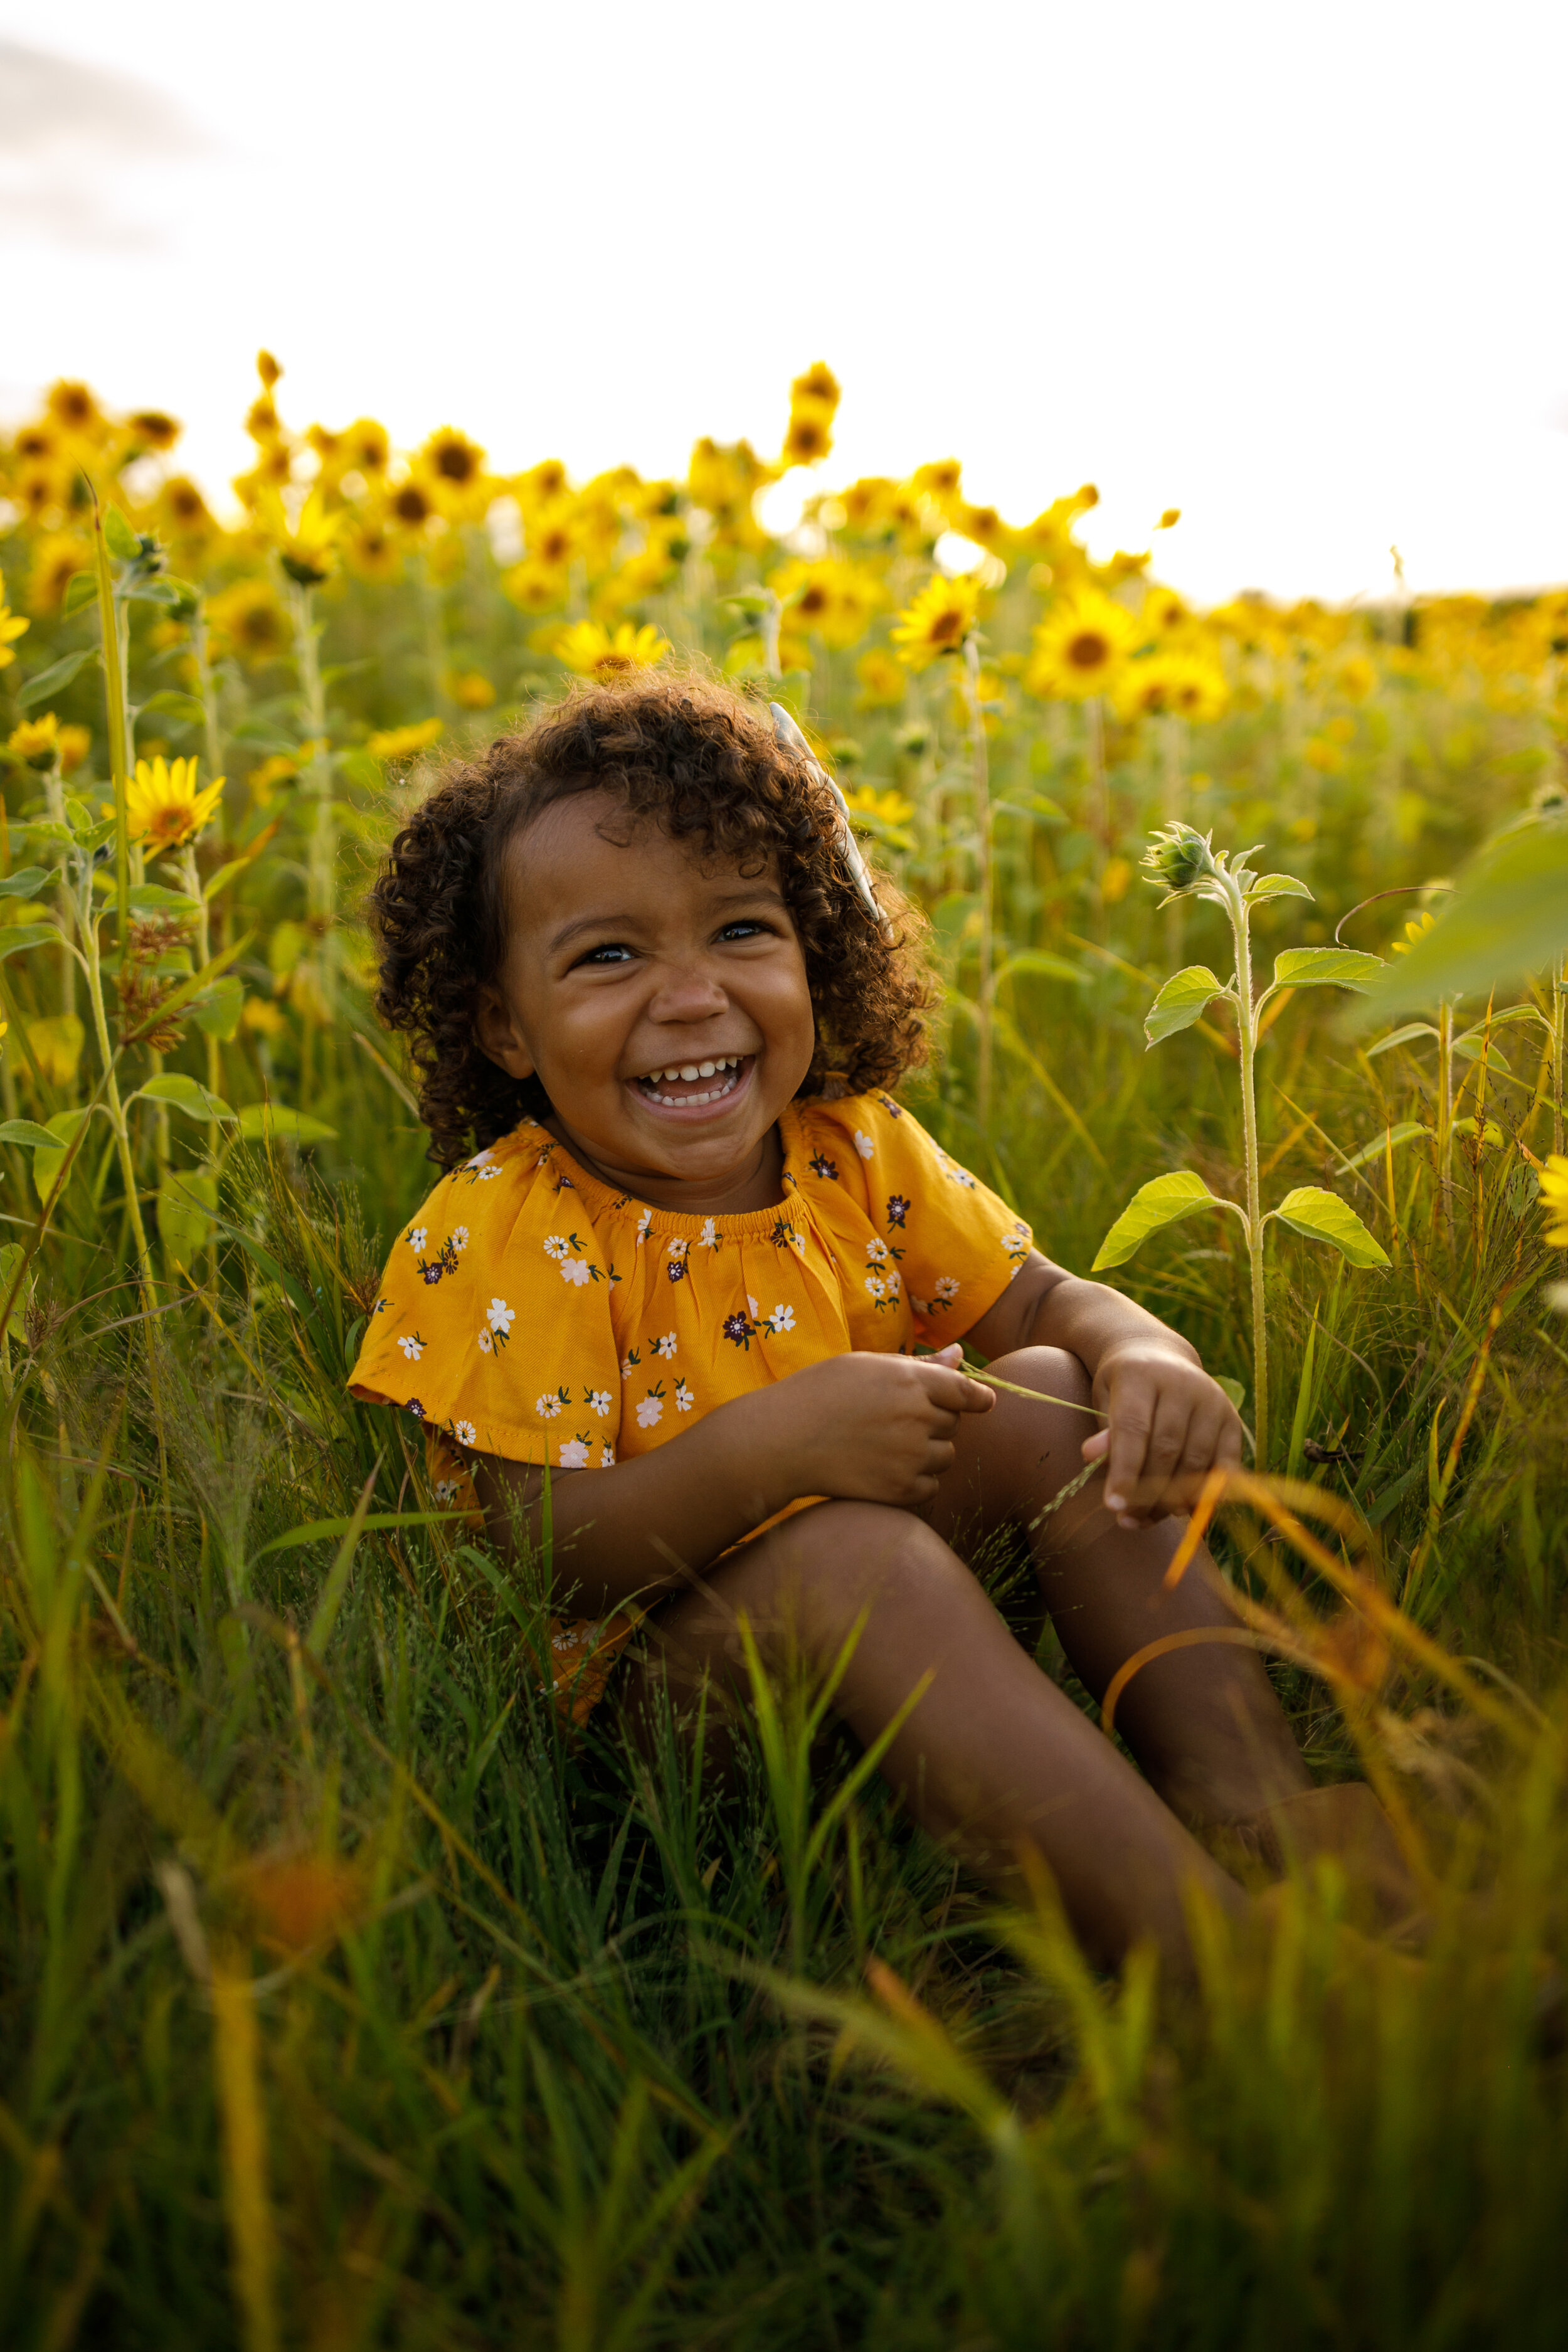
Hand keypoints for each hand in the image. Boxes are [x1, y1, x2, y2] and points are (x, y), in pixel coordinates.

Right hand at [761, 1343, 993, 1508]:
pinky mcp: (898, 1489)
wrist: (779, 1441)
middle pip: (954, 1424)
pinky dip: (917, 1481)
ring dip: (928, 1452)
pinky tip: (885, 1469)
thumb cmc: (818, 1393)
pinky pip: (930, 1486)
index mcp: (910, 1380)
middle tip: (897, 1421)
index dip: (979, 1398)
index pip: (966, 1391)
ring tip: (888, 1445)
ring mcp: (909, 1456)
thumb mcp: (866, 1365)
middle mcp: (916, 1417)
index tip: (982, 1403)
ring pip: (946, 1456)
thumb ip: (919, 1366)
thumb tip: (960, 1356)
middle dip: (935, 1421)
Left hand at [1080, 1341, 1243, 1527]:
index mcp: (1142, 1373)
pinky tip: (1185, 1512)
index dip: (1124, 1470)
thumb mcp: (1105, 1401)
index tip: (1113, 1505)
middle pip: (1166, 1449)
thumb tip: (1091, 1456)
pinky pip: (1224, 1466)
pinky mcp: (1232, 1419)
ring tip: (1148, 1519)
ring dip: (1172, 1499)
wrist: (1159, 1358)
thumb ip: (1104, 1431)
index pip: (1133, 1428)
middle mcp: (1182, 1383)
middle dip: (1146, 1492)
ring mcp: (1212, 1400)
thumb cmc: (1124, 1389)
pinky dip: (1206, 1495)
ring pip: (1195, 1462)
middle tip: (1128, 1519)